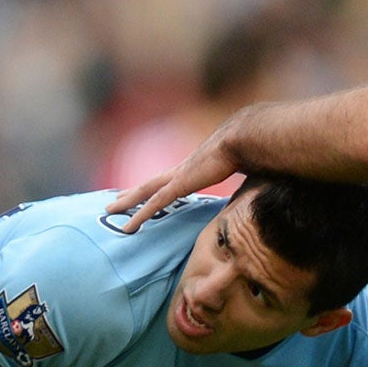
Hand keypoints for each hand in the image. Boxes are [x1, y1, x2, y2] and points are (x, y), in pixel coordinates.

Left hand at [105, 129, 238, 232]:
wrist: (244, 139)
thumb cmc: (249, 151)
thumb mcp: (242, 167)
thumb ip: (242, 174)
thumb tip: (257, 179)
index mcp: (194, 168)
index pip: (168, 180)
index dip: (155, 187)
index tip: (145, 192)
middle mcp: (181, 170)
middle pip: (149, 184)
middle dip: (131, 193)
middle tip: (114, 200)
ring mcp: (178, 176)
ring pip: (144, 192)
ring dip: (126, 202)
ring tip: (109, 210)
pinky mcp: (179, 184)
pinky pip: (154, 204)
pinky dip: (140, 216)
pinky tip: (129, 227)